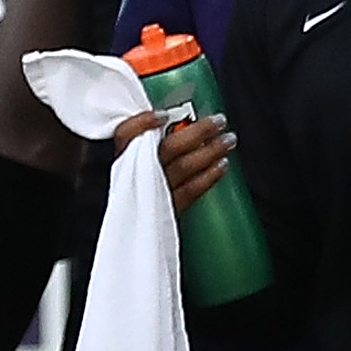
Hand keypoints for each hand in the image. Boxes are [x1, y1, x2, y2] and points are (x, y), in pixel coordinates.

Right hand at [109, 108, 231, 213]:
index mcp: (122, 160)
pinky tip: (221, 165)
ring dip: (211, 150)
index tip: (162, 115)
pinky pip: (192, 190)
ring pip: (186, 166)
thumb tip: (165, 122)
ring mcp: (155, 193)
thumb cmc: (126, 195)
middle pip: (169, 147)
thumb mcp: (122, 167)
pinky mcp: (168, 209)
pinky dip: (210, 175)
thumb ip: (138, 144)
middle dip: (198, 131)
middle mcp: (138, 175)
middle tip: (218, 121)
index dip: (143, 122)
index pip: (125, 134)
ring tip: (227, 140)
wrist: (126, 235)